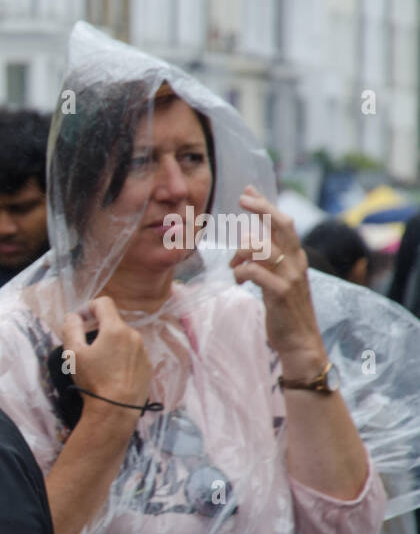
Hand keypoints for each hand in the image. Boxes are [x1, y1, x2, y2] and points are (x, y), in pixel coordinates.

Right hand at [60, 296, 151, 412]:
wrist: (116, 411)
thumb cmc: (94, 381)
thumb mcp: (73, 354)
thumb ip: (71, 328)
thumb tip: (73, 317)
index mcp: (115, 329)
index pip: (103, 303)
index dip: (88, 307)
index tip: (79, 320)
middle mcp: (134, 336)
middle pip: (113, 323)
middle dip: (98, 329)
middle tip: (84, 347)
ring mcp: (143, 352)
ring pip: (123, 340)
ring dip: (110, 345)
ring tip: (98, 365)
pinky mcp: (147, 368)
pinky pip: (132, 355)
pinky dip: (121, 359)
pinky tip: (111, 375)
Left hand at [230, 186, 327, 376]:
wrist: (299, 342)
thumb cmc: (285, 311)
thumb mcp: (278, 279)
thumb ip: (268, 259)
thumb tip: (250, 237)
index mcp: (297, 257)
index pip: (284, 223)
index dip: (266, 205)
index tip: (248, 191)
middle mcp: (297, 263)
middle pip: (281, 225)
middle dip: (261, 208)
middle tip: (241, 200)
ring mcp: (290, 277)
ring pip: (263, 247)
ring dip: (241, 252)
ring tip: (234, 266)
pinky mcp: (280, 293)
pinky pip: (255, 272)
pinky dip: (241, 272)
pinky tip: (238, 280)